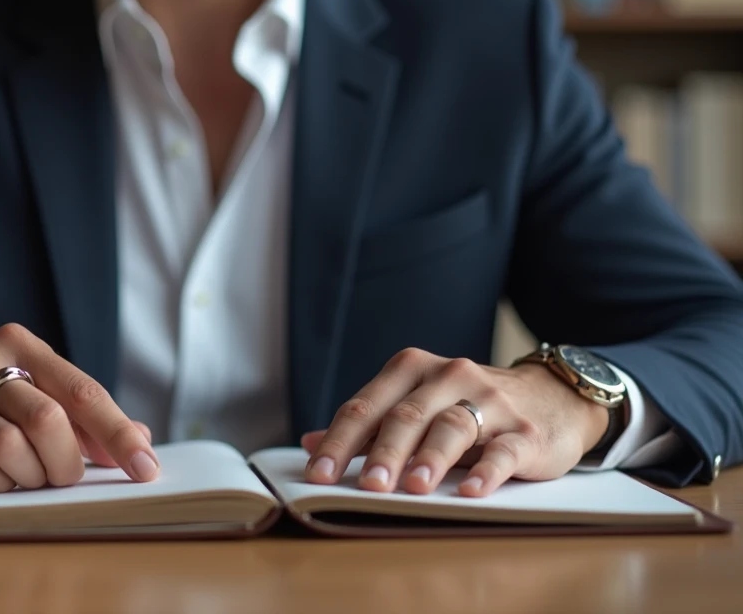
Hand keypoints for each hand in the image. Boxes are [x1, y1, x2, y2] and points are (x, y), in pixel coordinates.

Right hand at [0, 323, 159, 490]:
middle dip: (67, 463)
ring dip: (30, 477)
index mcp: (18, 343)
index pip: (81, 390)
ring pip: (12, 447)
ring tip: (26, 480)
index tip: (146, 467)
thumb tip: (141, 436)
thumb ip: (76, 411)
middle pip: (49, 420)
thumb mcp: (20, 390)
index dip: (118, 433)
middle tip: (65, 480)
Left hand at [301, 348, 609, 496]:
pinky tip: (470, 492)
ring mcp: (490, 402)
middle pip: (406, 416)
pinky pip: (503, 450)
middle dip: (382, 452)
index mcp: (412, 370)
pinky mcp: (525, 432)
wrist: (550, 397)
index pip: (367, 406)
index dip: (339, 440)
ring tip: (412, 488)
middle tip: (365, 486)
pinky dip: (486, 472)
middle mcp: (449, 377)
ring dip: (429, 459)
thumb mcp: (417, 407)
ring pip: (452, 427)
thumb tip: (310, 443)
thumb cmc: (468, 407)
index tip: (317, 472)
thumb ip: (369, 426)